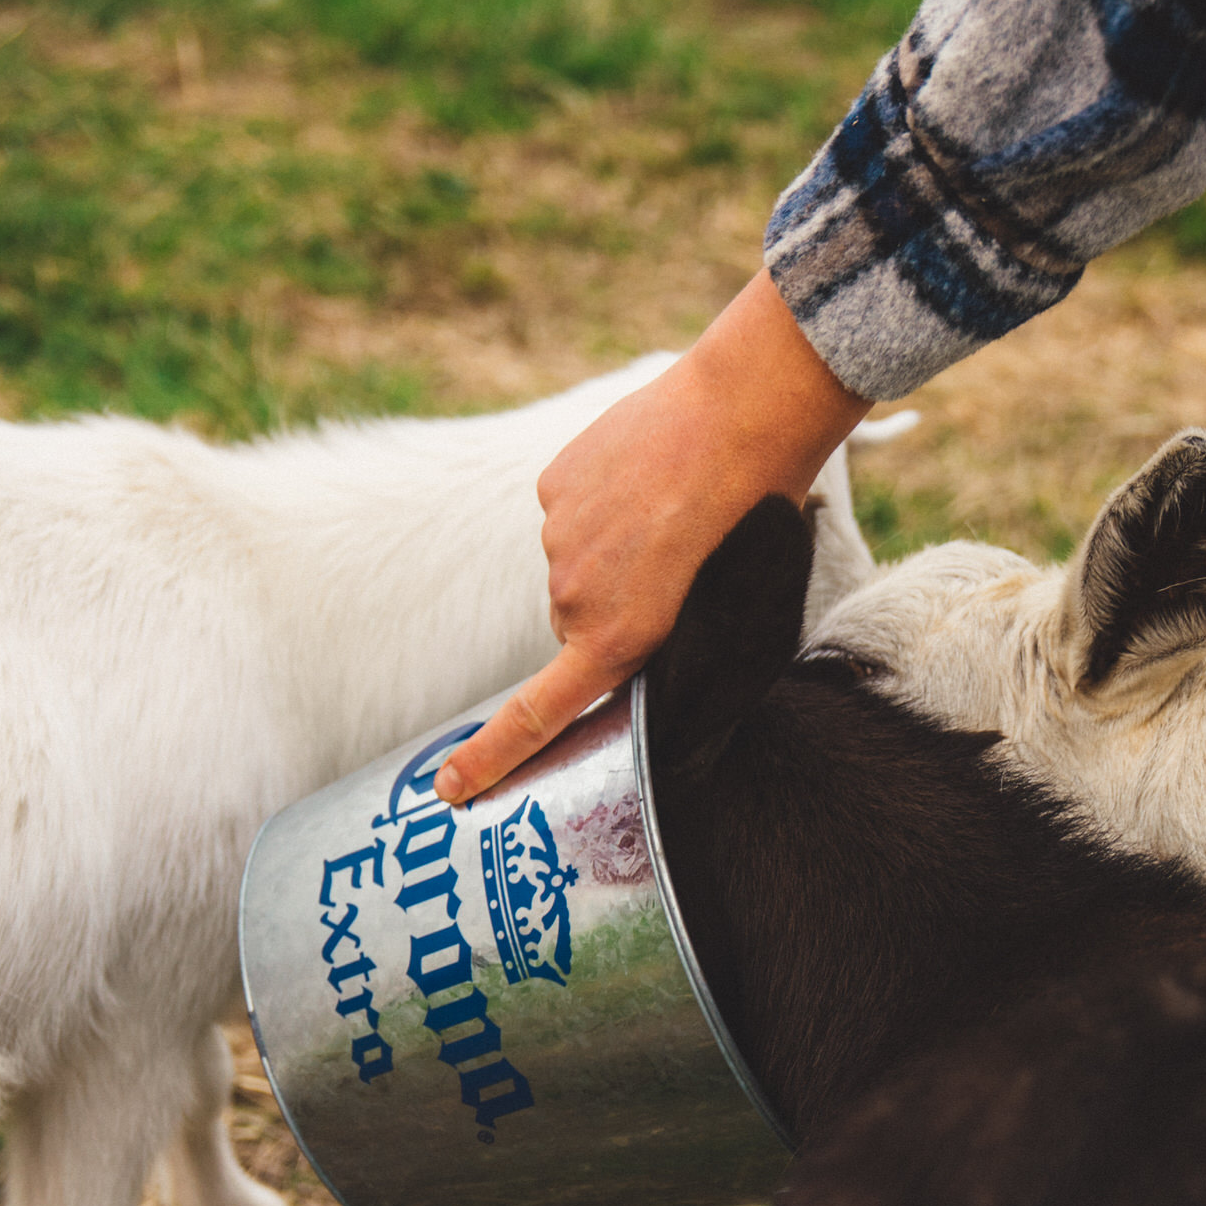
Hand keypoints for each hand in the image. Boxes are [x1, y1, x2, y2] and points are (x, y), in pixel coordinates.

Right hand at [436, 272, 871, 803]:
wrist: (743, 417)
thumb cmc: (755, 522)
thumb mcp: (723, 612)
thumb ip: (662, 643)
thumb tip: (642, 646)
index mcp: (616, 640)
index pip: (534, 716)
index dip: (489, 759)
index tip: (450, 788)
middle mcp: (574, 598)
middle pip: (574, 624)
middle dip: (611, 608)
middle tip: (674, 570)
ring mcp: (558, 536)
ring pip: (575, 563)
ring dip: (610, 547)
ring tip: (671, 511)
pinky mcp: (556, 482)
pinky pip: (570, 507)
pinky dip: (600, 499)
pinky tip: (647, 476)